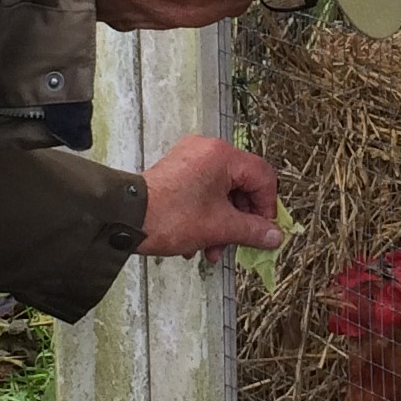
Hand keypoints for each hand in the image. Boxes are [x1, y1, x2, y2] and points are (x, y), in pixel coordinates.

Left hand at [138, 135, 279, 263]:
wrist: (125, 218)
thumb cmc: (172, 217)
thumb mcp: (220, 227)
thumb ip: (253, 231)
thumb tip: (276, 236)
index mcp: (222, 155)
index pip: (262, 177)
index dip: (267, 207)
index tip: (263, 232)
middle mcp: (208, 150)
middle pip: (242, 185)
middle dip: (241, 220)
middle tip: (238, 244)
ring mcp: (190, 158)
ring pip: (222, 191)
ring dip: (223, 223)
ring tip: (213, 250)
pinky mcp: (177, 170)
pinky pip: (204, 191)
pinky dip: (207, 215)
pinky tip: (198, 241)